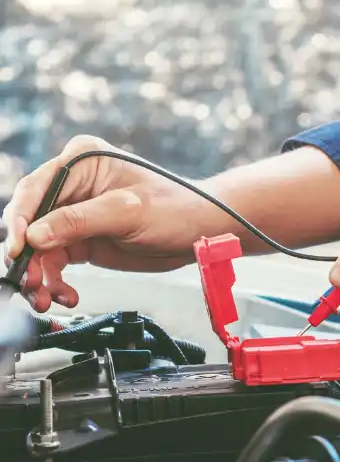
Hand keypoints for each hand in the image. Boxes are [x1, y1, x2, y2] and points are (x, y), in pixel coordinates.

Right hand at [2, 135, 212, 311]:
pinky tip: (64, 295)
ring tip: (45, 298)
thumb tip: (34, 235)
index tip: (16, 249)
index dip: (18, 221)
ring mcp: (75, 214)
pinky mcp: (83, 240)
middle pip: (30, 221)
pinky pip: (56, 261)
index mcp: (80, 162)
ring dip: (39, 275)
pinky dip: (55, 281)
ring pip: (39, 246)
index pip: (34, 190)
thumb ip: (78, 222)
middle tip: (29, 282)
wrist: (199, 232)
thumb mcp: (127, 212)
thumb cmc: (175, 208)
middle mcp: (72, 186)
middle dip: (27, 255)